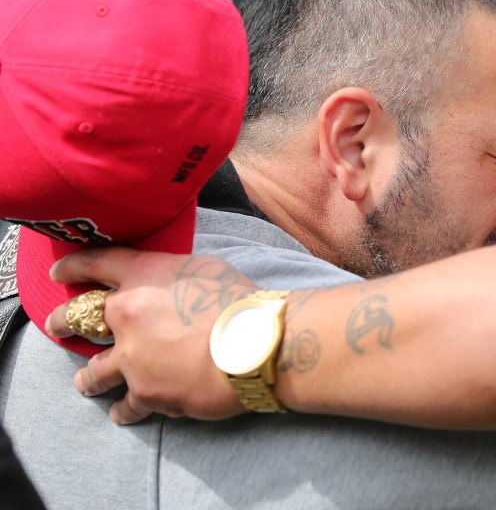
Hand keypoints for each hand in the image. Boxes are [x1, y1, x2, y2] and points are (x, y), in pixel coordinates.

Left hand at [46, 248, 257, 422]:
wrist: (256, 344)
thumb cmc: (241, 301)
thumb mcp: (206, 268)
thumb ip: (175, 274)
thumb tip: (170, 284)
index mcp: (143, 277)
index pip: (95, 264)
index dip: (73, 267)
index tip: (59, 274)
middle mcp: (127, 315)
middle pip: (77, 318)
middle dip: (62, 323)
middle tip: (57, 327)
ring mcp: (132, 358)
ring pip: (93, 372)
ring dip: (89, 377)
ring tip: (87, 382)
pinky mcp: (145, 393)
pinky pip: (124, 406)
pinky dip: (123, 411)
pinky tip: (121, 413)